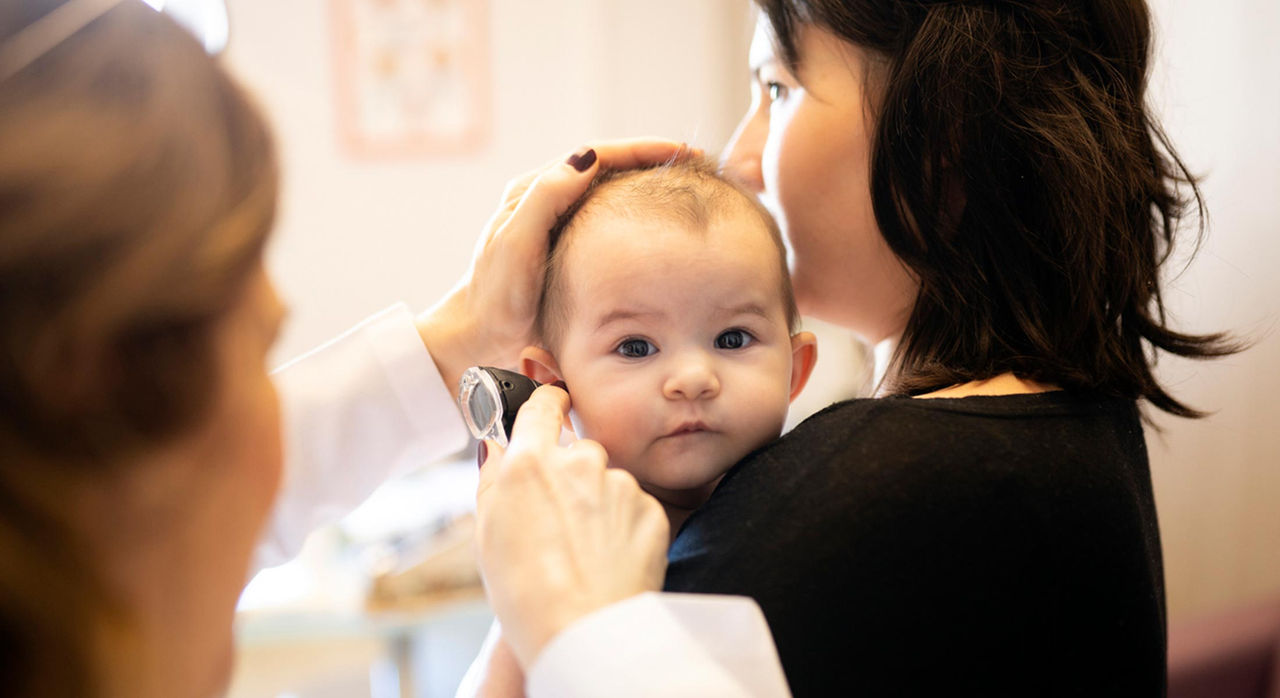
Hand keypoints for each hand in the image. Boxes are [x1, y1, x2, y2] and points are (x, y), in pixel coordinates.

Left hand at [417, 139, 702, 395]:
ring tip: (690, 189)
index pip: (598, 155)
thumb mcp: (516, 244)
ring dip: (651, 188)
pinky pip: (614, 226)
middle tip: (697, 165)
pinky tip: (667, 233)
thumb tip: (587, 157)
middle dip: (654, 162)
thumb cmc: (494, 297)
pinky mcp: (571, 254)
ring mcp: (561, 228)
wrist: (479, 341)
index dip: (643, 149)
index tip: (682, 152)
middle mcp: (549, 203)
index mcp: (535, 190)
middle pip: (610, 168)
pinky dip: (642, 221)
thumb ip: (546, 198)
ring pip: (614, 195)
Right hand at [474, 386, 669, 667]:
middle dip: (570, 475)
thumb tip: (497, 449)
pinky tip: (607, 560)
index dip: (546, 402)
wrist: (582, 631)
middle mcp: (580, 462)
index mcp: (531, 462)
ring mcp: (620, 485)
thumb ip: (493, 479)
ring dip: (597, 504)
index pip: (543, 406)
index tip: (551, 403)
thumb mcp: (487, 532)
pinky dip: (623, 528)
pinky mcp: (650, 510)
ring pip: (607, 482)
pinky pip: (634, 508)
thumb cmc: (525, 592)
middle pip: (576, 452)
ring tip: (582, 552)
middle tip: (558, 521)